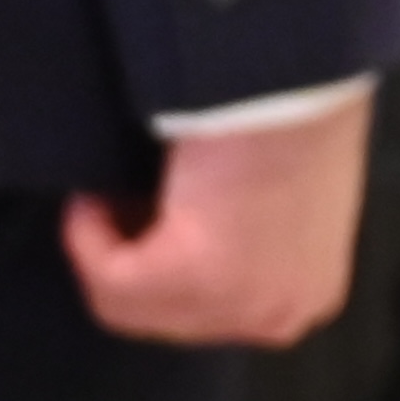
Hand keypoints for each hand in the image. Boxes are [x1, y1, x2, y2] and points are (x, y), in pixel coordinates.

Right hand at [59, 93, 370, 346]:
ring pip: (133, 303)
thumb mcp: (289, 197)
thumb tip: (201, 241)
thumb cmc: (301, 117)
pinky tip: (93, 197)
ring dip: (108, 247)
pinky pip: (108, 278)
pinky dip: (89, 236)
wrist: (297, 82)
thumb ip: (254, 238)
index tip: (153, 222)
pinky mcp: (187, 280)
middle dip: (140, 262)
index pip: (219, 310)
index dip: (172, 266)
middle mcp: (276, 317)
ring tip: (107, 197)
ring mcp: (232, 309)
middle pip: (173, 316)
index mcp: (311, 294)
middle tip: (126, 206)